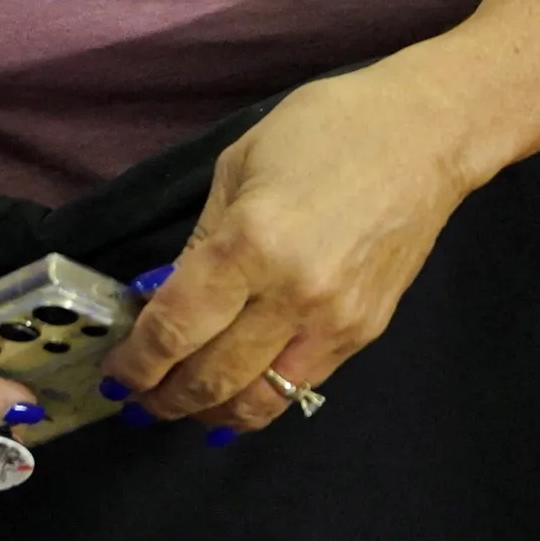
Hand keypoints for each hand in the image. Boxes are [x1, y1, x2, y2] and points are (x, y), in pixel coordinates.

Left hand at [102, 63, 469, 439]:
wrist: (424, 136)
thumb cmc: (325, 128)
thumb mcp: (240, 164)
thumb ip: (201, 239)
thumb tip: (165, 298)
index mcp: (250, 243)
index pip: (176, 328)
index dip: (137, 362)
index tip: (115, 375)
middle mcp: (291, 295)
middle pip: (211, 376)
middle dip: (164, 398)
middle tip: (137, 400)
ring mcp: (333, 322)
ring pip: (258, 400)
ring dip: (209, 413)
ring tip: (181, 408)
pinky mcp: (364, 334)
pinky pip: (300, 385)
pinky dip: (260, 400)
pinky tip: (237, 395)